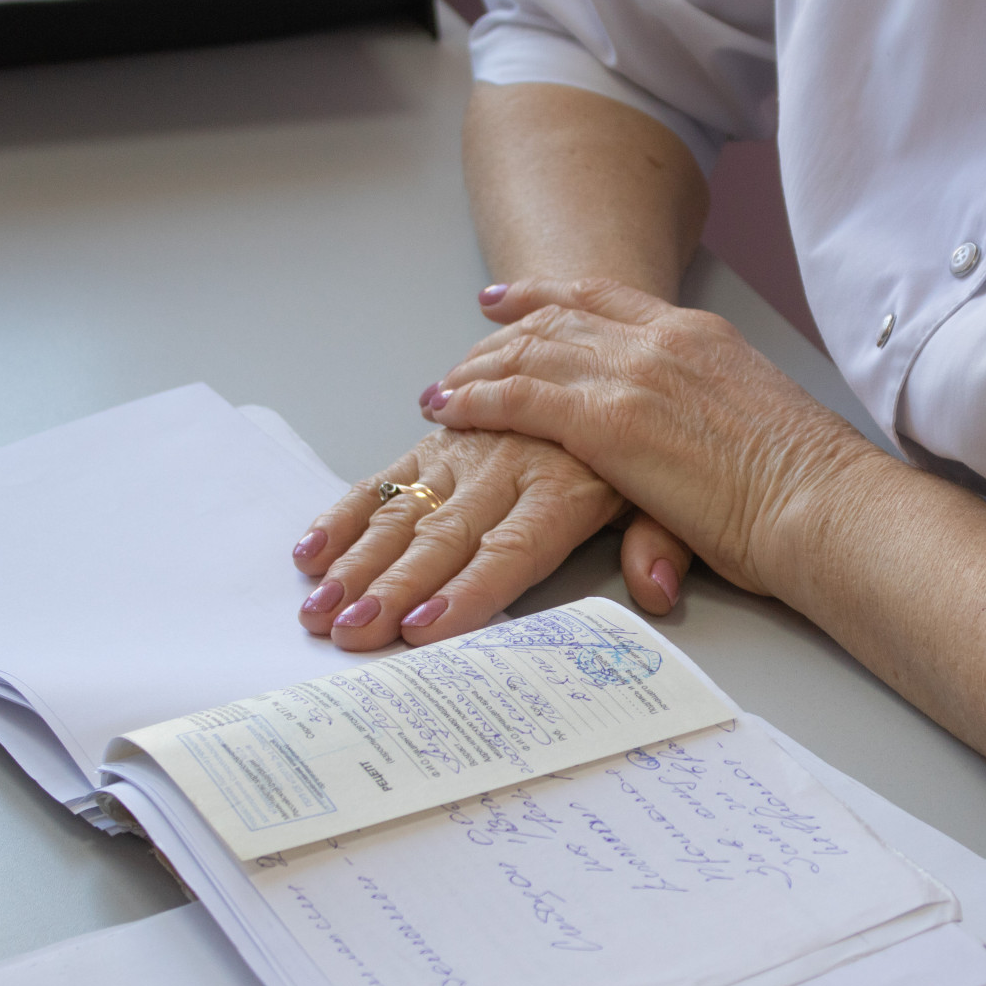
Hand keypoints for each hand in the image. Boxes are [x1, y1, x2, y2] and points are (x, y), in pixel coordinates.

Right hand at [292, 424, 691, 650]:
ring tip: (319, 606)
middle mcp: (511, 465)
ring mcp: (468, 450)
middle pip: (448, 535)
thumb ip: (660, 545)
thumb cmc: (641, 442)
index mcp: (569, 486)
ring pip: (407, 508)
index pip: (515, 548)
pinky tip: (312, 549)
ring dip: (358, 561)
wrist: (613, 353)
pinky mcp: (441, 439)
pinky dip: (345, 511)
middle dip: (394, 588)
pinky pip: (387, 474)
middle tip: (351, 632)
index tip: (426, 628)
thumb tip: (657, 593)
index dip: (470, 590)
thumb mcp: (672, 492)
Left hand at [424, 278, 884, 598]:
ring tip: (444, 387)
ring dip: (478, 369)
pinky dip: (477, 400)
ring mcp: (634, 377)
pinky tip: (450, 409)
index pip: (612, 302)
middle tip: (468, 337)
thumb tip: (704, 459)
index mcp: (703, 340)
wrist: (826, 506)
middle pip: (560, 320)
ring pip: (529, 353)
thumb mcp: (753, 437)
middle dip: (505, 326)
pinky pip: (519, 397)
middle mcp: (663, 343)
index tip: (519, 299)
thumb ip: (711, 431)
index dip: (555, 298)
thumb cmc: (811, 493)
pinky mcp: (609, 422)